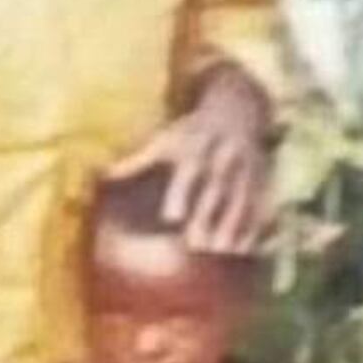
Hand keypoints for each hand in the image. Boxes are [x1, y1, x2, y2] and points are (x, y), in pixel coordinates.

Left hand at [107, 67, 270, 254]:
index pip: (188, 174)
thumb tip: (100, 175)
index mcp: (195, 150)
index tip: (172, 218)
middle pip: (216, 193)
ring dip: (234, 227)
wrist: (236, 110)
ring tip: (224, 251)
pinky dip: (258, 227)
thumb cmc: (191, 132)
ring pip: (242, 202)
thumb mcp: (164, 139)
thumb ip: (135, 160)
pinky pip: (263, 206)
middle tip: (197, 245)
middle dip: (209, 217)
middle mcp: (221, 162)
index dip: (181, 194)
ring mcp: (245, 172)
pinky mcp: (261, 181)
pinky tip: (250, 250)